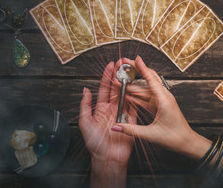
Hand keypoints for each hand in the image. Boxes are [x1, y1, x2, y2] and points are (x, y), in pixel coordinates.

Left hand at [79, 60, 136, 187]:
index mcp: (100, 108)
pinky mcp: (131, 120)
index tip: (111, 66)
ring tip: (131, 72)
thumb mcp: (84, 122)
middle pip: (117, 88)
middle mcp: (112, 109)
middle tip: (123, 65)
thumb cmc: (94, 143)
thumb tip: (85, 90)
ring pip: (126, 95)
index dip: (107, 76)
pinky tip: (138, 88)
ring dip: (129, 84)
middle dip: (120, 76)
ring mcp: (122, 113)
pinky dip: (137, 97)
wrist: (107, 158)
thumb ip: (85, 105)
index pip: (105, 88)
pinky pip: (135, 106)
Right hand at [111, 56, 210, 159]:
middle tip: (123, 64)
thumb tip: (116, 126)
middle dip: (135, 70)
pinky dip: (137, 95)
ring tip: (120, 81)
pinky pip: (147, 97)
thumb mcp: (151, 135)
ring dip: (133, 85)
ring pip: (146, 88)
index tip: (135, 58)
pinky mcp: (160, 105)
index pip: (151, 79)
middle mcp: (164, 97)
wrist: (187, 142)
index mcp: (164, 100)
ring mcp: (162, 100)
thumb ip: (131, 130)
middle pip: (148, 78)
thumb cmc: (175, 137)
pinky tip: (128, 93)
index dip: (142, 68)